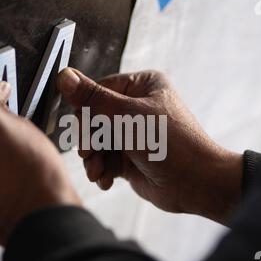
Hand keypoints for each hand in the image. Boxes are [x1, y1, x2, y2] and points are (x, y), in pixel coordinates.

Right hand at [57, 68, 241, 223]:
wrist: (196, 183)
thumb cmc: (172, 144)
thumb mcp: (128, 116)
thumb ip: (93, 99)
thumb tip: (65, 77)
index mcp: (141, 86)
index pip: (98, 92)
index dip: (86, 112)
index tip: (83, 130)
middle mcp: (136, 107)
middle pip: (94, 119)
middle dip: (90, 140)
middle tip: (90, 152)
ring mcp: (133, 133)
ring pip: (97, 142)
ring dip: (93, 159)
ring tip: (97, 172)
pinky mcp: (131, 157)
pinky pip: (105, 160)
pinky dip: (102, 170)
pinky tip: (106, 180)